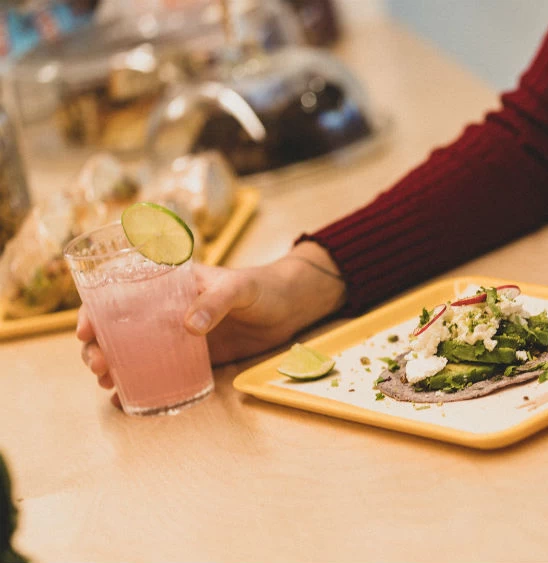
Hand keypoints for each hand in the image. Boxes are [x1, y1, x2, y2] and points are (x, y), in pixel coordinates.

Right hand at [77, 243, 345, 406]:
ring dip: (113, 369)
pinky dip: (141, 386)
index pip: (118, 294)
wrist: (291, 307)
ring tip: (107, 385)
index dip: (94, 312)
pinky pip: (161, 373)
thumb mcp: (238, 288)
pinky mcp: (193, 359)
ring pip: (132, 354)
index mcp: (166, 284)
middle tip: (99, 366)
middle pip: (117, 330)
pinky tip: (126, 401)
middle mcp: (163, 311)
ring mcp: (176, 337)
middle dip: (97, 349)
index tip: (85, 331)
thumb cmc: (262, 287)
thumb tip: (189, 327)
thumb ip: (215, 302)